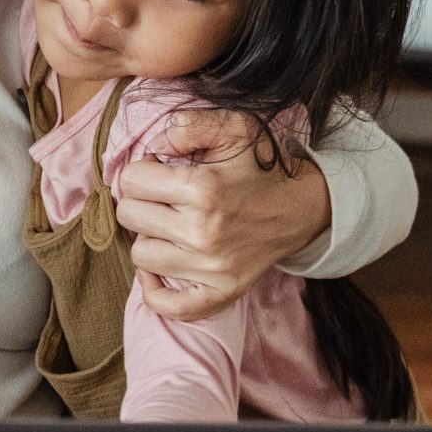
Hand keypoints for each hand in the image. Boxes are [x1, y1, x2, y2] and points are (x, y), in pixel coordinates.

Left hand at [117, 109, 331, 321]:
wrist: (301, 205)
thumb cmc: (262, 165)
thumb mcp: (232, 126)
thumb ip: (185, 125)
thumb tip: (152, 148)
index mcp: (202, 189)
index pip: (132, 180)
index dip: (142, 170)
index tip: (160, 170)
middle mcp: (202, 233)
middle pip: (130, 217)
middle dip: (141, 200)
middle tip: (163, 197)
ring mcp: (211, 268)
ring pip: (140, 256)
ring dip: (150, 237)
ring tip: (170, 225)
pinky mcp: (221, 292)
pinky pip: (168, 306)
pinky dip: (154, 290)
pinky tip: (158, 269)